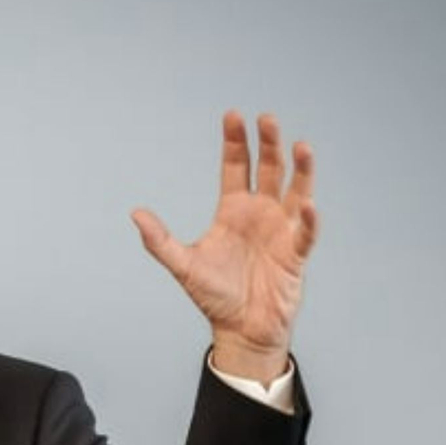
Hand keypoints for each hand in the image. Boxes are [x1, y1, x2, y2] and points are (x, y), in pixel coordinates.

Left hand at [131, 111, 317, 383]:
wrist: (240, 330)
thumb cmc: (214, 296)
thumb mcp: (183, 265)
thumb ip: (160, 241)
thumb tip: (136, 213)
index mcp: (233, 210)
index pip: (236, 166)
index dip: (236, 142)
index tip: (233, 115)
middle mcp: (260, 213)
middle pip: (268, 169)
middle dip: (268, 144)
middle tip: (266, 119)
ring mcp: (281, 231)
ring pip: (296, 191)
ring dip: (300, 170)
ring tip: (301, 146)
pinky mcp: (295, 254)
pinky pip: (306, 233)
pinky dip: (309, 219)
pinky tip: (308, 205)